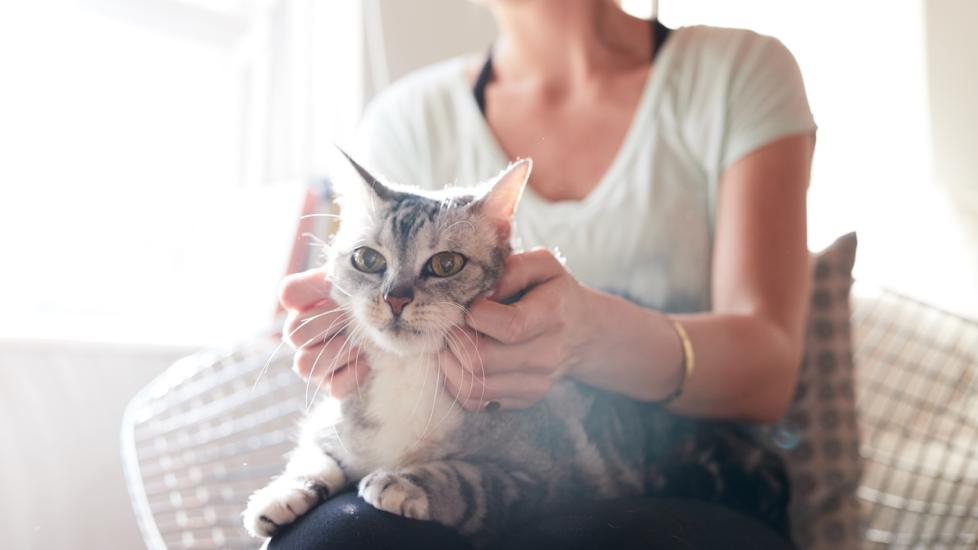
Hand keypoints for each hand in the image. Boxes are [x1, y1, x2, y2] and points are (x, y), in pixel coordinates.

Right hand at [278, 268, 368, 397]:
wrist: (402, 332)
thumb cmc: (379, 300)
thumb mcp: (366, 278)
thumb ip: (350, 271)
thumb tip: (342, 269)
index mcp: (308, 302)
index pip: (290, 293)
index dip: (310, 291)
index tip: (333, 289)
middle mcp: (304, 333)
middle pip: (294, 332)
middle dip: (327, 323)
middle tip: (352, 318)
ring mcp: (316, 362)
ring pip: (304, 364)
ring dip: (338, 352)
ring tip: (363, 343)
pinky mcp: (332, 385)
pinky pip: (333, 387)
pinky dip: (354, 374)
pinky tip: (371, 361)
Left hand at [439, 249, 593, 410]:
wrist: (584, 332)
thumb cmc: (554, 293)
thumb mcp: (542, 266)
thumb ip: (512, 269)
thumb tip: (480, 292)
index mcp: (552, 315)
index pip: (508, 326)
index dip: (475, 314)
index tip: (469, 304)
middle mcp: (546, 355)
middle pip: (481, 360)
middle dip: (454, 340)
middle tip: (451, 326)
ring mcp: (537, 383)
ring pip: (473, 386)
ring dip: (449, 364)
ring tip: (450, 344)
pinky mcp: (524, 400)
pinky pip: (476, 402)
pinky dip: (457, 384)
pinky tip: (460, 363)